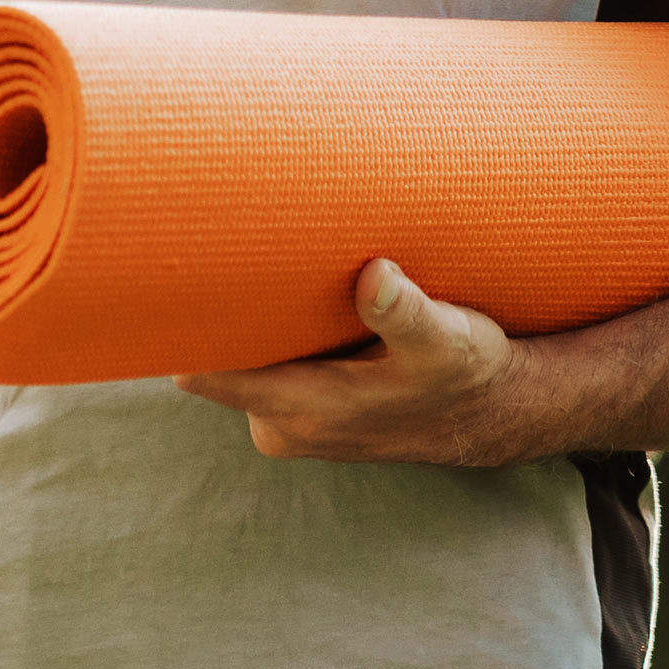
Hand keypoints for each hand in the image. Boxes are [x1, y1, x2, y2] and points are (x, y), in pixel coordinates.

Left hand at [175, 259, 570, 467]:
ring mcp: (283, 424)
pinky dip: (265, 335)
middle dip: (216, 312)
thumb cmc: (467, 371)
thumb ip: (405, 314)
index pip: (205, 370)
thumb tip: (375, 276)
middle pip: (213, 360)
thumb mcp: (448, 340)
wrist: (492, 415)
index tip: (176, 270)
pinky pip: (255, 367)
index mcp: (300, 411)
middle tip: (221, 243)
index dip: (185, 325)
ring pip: (236, 362)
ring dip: (245, 322)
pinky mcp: (294, 414)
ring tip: (258, 261)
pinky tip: (283, 295)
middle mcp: (279, 426)